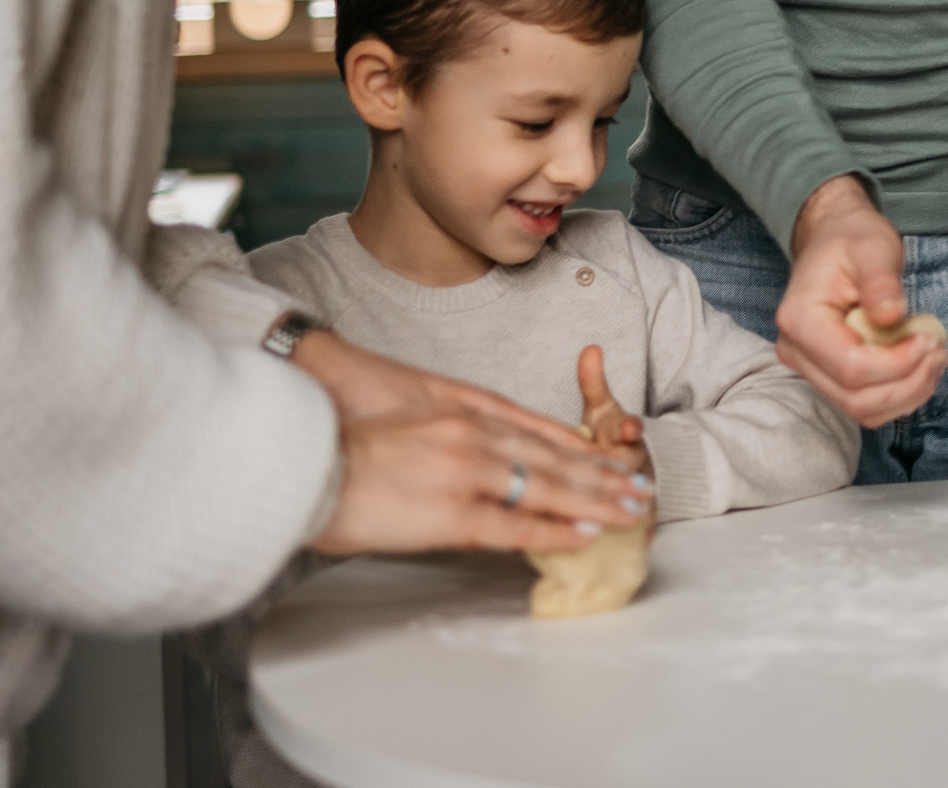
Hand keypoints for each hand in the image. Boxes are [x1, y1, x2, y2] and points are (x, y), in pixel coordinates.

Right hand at [290, 329, 650, 549]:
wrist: (306, 456)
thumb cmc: (349, 444)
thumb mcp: (417, 425)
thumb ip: (459, 438)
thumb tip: (488, 464)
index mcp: (464, 415)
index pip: (539, 432)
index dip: (581, 447)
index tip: (613, 458)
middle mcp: (474, 436)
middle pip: (555, 457)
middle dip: (602, 475)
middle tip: (641, 488)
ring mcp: (466, 472)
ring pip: (548, 486)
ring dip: (595, 500)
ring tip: (630, 510)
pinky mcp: (451, 511)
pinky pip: (515, 523)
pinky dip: (553, 529)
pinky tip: (583, 533)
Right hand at [775, 175, 947, 427]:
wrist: (833, 240)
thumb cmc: (851, 240)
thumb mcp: (871, 247)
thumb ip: (880, 281)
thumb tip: (890, 315)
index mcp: (799, 320)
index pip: (851, 367)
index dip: (897, 363)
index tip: (928, 339)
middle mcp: (796, 351)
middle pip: (855, 397)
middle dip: (907, 383)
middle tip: (939, 351)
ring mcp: (809, 368)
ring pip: (861, 410)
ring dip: (907, 394)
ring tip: (934, 359)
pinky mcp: (828, 376)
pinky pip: (865, 404)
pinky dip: (899, 395)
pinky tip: (920, 367)